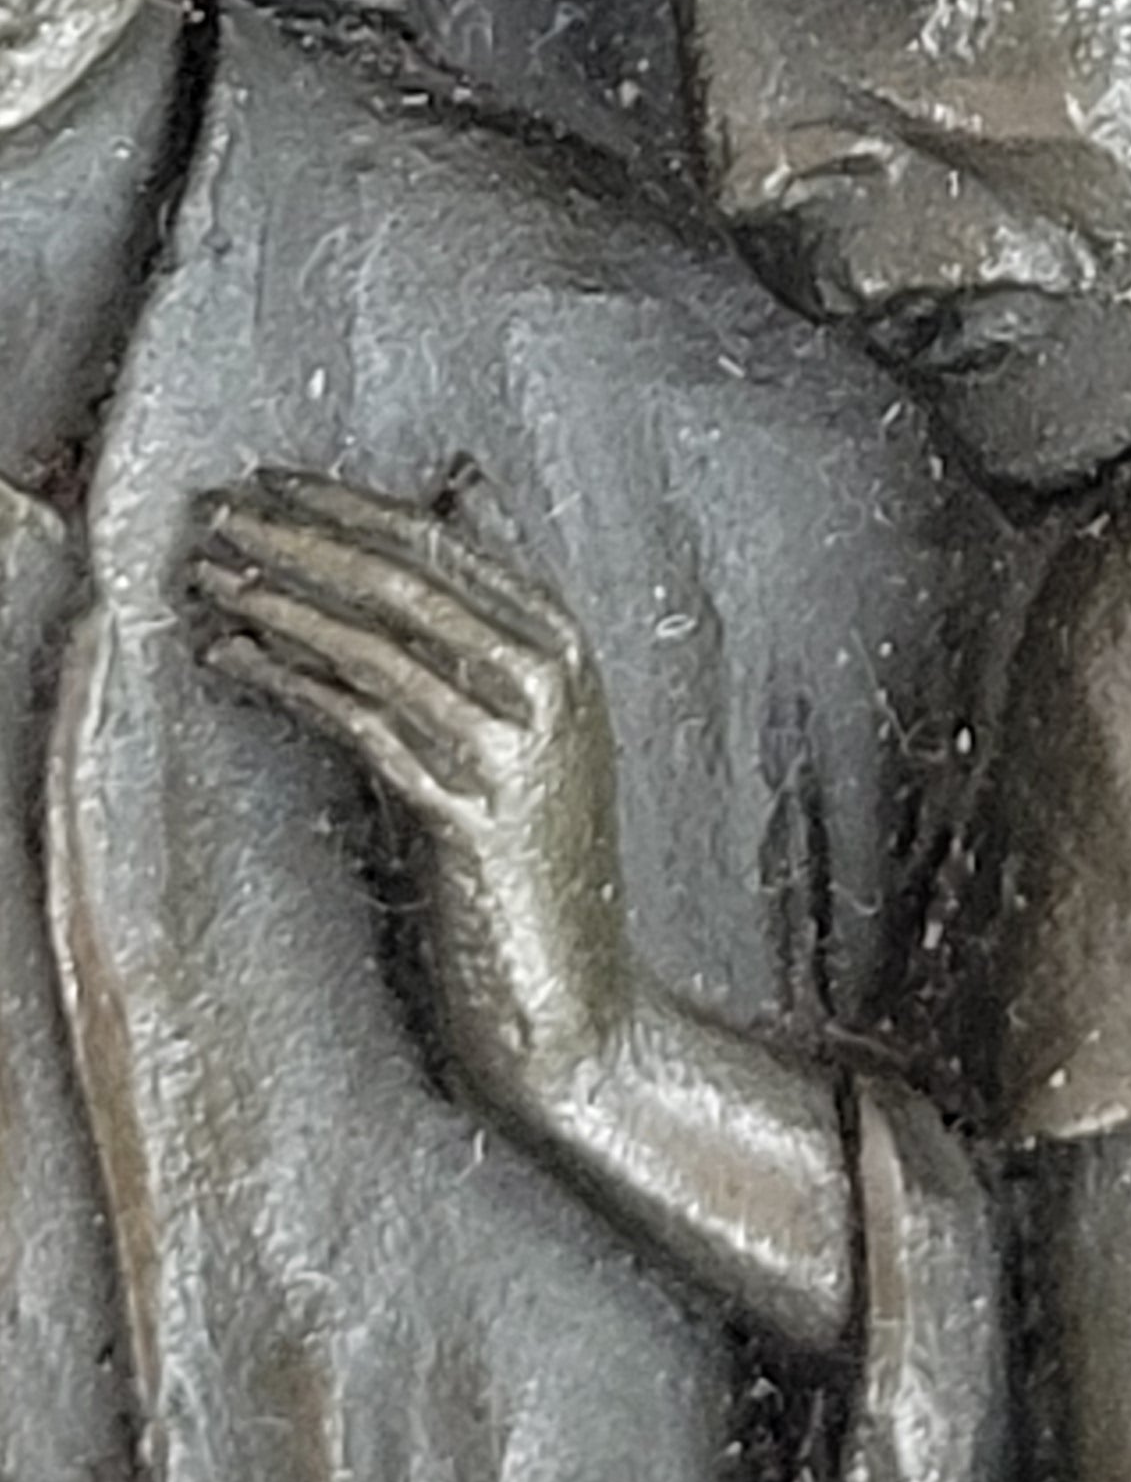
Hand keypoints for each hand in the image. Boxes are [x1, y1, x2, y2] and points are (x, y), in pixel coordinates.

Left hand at [192, 471, 633, 1126]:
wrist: (573, 1001)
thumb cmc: (533, 855)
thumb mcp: (527, 710)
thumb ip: (491, 605)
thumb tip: (461, 479)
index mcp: (565, 644)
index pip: (442, 540)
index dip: (345, 503)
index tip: (267, 480)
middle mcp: (548, 682)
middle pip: (404, 577)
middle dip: (298, 536)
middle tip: (214, 512)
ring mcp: (513, 747)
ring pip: (374, 643)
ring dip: (277, 601)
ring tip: (207, 580)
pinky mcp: (467, 812)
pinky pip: (359, 723)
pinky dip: (287, 682)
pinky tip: (232, 662)